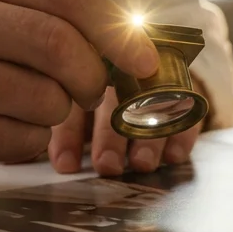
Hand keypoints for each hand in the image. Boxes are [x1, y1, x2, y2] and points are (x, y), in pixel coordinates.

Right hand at [0, 0, 158, 177]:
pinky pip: (20, 139)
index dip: (115, 28)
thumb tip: (138, 45)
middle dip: (92, 78)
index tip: (144, 59)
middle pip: (59, 45)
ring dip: (57, 115)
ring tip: (30, 109)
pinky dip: (30, 142)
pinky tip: (4, 130)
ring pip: (45, 99)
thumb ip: (53, 17)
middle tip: (90, 92)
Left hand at [46, 82, 205, 177]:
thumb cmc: (103, 97)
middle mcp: (122, 70)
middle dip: (110, 138)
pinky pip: (188, 106)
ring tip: (141, 163)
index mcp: (87, 72)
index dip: (69, 136)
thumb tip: (44, 164)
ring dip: (147, 138)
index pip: (75, 102)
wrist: (155, 65)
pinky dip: (181, 132)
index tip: (66, 165)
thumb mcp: (78, 105)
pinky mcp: (186, 86)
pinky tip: (173, 156)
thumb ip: (64, 129)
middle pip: (115, 102)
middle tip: (106, 166)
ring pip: (153, 105)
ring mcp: (156, 76)